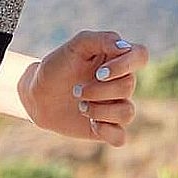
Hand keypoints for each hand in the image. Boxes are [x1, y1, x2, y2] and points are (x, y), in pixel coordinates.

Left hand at [18, 30, 148, 146]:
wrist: (38, 95)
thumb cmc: (57, 67)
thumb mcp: (73, 47)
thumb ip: (100, 40)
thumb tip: (125, 47)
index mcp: (116, 59)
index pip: (140, 55)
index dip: (126, 65)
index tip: (100, 72)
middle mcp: (120, 82)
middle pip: (128, 86)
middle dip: (99, 90)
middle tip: (76, 90)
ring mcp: (115, 106)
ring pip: (127, 113)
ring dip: (100, 110)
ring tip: (80, 106)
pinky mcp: (107, 128)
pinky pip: (121, 137)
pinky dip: (107, 132)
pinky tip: (91, 124)